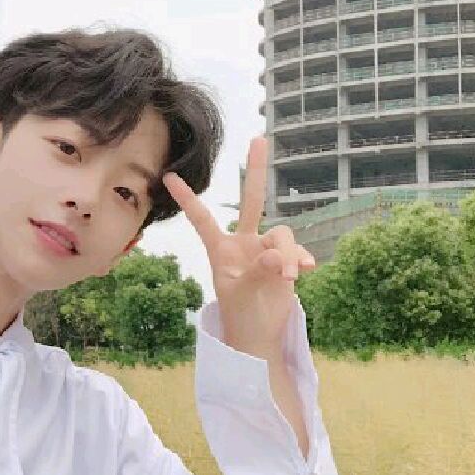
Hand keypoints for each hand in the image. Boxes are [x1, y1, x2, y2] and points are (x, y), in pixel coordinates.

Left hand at [161, 135, 315, 355]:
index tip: (168, 176)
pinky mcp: (285, 259)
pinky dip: (301, 259)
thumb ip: (259, 273)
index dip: (187, 198)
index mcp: (221, 250)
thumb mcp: (244, 295)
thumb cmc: (243, 317)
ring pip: (283, 233)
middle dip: (256, 170)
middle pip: (252, 200)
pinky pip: (297, 248)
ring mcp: (265, 249)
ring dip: (289, 254)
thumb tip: (277, 255)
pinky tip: (306, 271)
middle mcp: (243, 242)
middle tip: (258, 138)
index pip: (201, 219)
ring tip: (289, 279)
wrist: (260, 337)